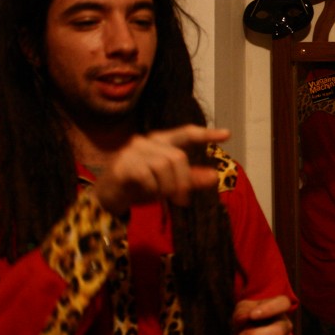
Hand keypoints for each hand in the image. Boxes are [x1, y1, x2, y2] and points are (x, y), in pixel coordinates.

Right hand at [93, 124, 230, 214]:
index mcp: (161, 142)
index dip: (206, 134)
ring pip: (163, 166)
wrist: (108, 199)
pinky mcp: (121, 165)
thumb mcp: (168, 184)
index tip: (227, 135)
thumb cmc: (141, 187)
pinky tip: (147, 193)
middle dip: (184, 181)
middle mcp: (147, 141)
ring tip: (162, 197)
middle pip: (178, 157)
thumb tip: (213, 176)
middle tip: (182, 200)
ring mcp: (132, 151)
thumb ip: (190, 179)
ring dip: (167, 187)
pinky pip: (146, 175)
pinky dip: (152, 189)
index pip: (187, 133)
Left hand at [228, 295, 293, 334]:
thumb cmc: (250, 314)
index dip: (269, 309)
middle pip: (278, 332)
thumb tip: (242, 318)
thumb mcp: (244, 307)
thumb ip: (242, 311)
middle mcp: (285, 325)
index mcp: (280, 306)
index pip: (283, 304)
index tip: (252, 314)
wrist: (252, 328)